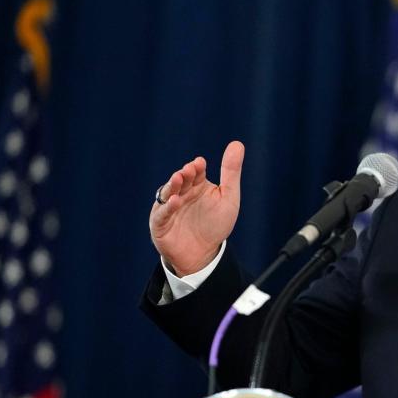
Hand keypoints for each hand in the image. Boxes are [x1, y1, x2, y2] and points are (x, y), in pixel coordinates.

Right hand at [150, 141, 243, 275]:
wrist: (204, 254)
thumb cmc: (216, 225)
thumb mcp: (228, 198)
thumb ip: (231, 172)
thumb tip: (237, 143)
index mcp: (196, 185)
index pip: (196, 172)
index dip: (197, 167)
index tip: (200, 163)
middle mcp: (181, 193)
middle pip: (181, 181)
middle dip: (184, 174)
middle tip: (188, 170)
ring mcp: (168, 207)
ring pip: (168, 193)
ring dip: (173, 185)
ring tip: (179, 178)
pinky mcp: (160, 223)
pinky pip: (162, 214)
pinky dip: (167, 207)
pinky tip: (175, 201)